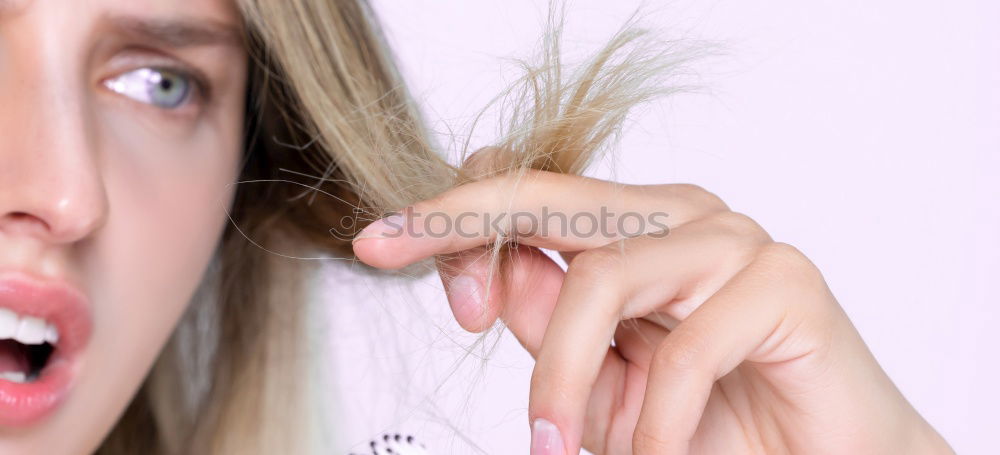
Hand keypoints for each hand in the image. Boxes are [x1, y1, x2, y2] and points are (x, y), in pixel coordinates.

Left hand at [352, 163, 951, 453]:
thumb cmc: (718, 422)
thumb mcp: (606, 380)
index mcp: (638, 228)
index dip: (451, 212)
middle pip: (550, 200)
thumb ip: (553, 326)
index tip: (377, 244)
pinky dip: (654, 419)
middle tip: (392, 259)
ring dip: (565, 380)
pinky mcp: (786, 283)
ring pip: (603, 280)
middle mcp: (683, 217)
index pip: (530, 192)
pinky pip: (688, 347)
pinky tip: (653, 453)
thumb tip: (489, 277)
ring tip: (561, 447)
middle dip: (461, 228)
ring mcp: (736, 241)